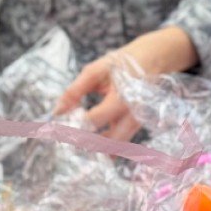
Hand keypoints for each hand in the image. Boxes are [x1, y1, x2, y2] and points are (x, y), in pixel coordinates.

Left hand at [53, 27, 198, 140]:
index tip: (61, 127)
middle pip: (109, 142)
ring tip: (78, 148)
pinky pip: (122, 142)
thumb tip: (57, 112)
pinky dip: (108, 146)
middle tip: (68, 145)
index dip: (76, 125)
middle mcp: (132, 115)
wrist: (153, 60)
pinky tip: (93, 146)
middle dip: (87, 146)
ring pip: (117, 146)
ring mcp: (137, 122)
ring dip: (97, 150)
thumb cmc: (121, 64)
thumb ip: (75, 91)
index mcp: (121, 98)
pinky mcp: (137, 126)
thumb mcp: (95, 71)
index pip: (94, 120)